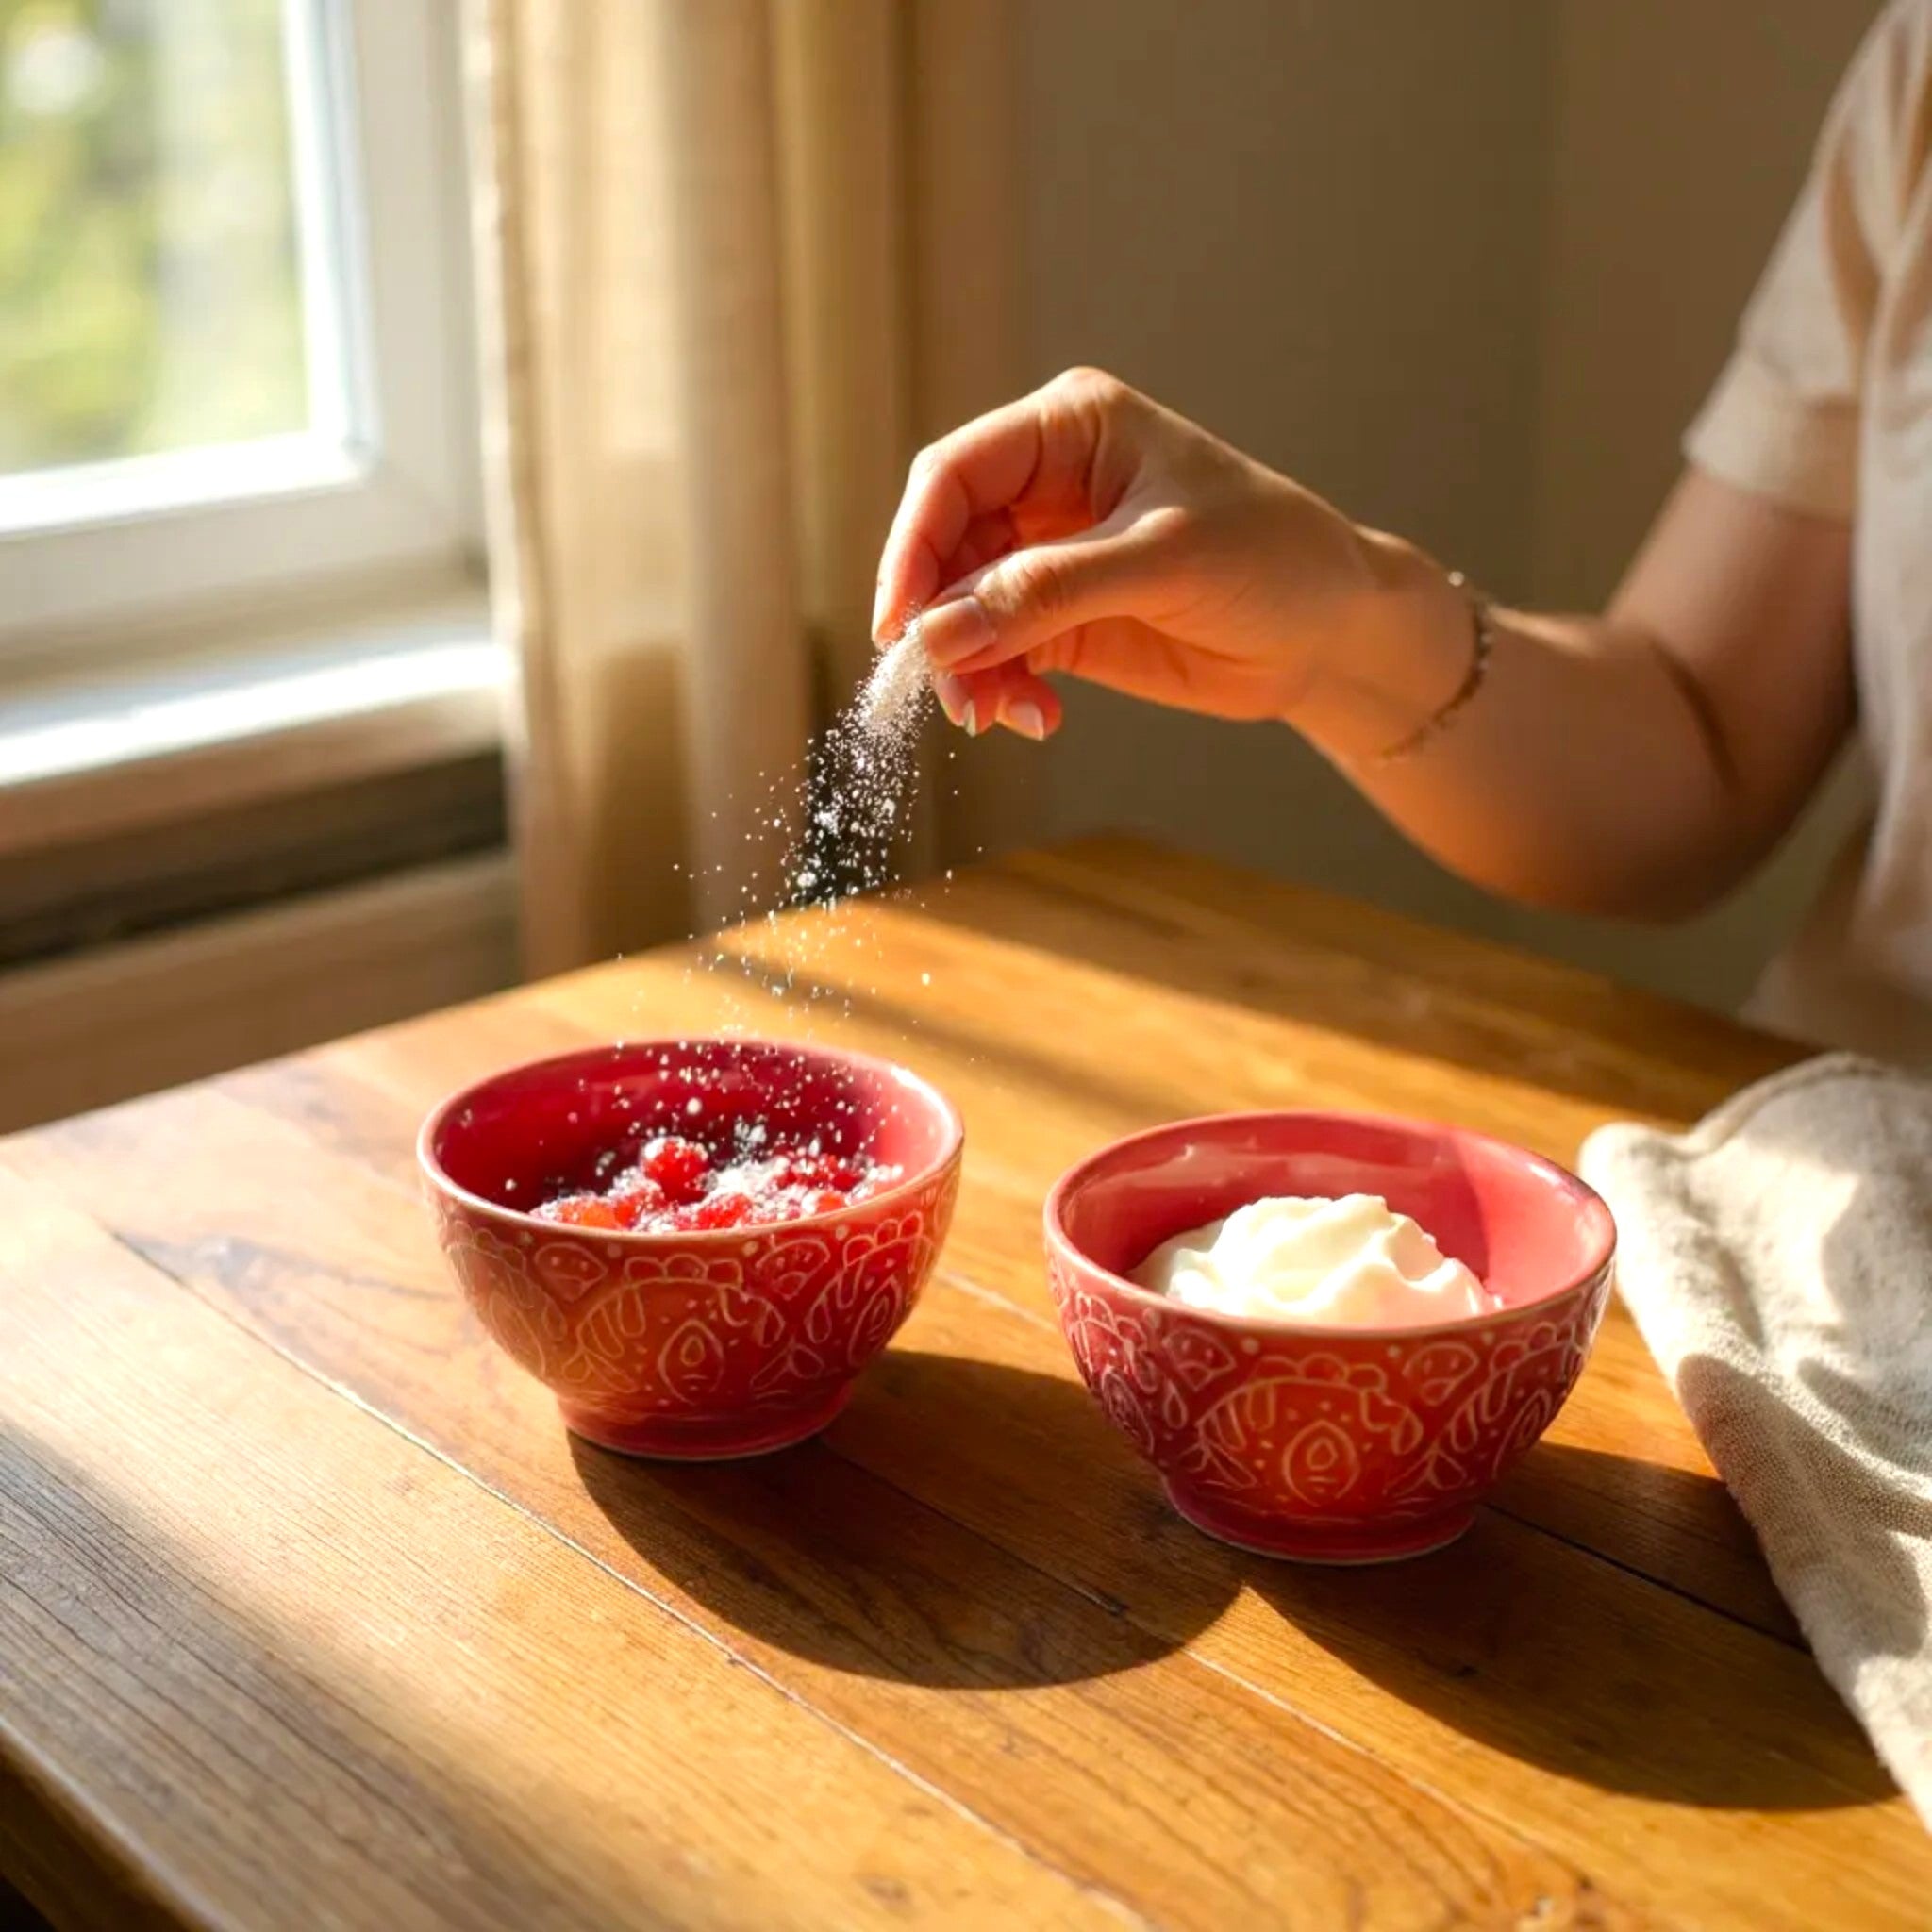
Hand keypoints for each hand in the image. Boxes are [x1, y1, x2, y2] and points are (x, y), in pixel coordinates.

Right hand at [871, 367, 1390, 739]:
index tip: (899, 627)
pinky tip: (1037, 720)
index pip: (953, 476)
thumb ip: (1046, 593)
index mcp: (1068, 428)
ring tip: (999, 717)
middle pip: (946, 550)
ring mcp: (1050, 556)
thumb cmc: (1271, 557)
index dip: (913, 548)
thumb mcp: (1160, 562)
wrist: (1333, 629)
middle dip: (941, 625)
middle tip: (954, 694)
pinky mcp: (1062, 620)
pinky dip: (1003, 691)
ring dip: (969, 669)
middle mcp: (1046, 485)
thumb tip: (937, 634)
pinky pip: (999, 654)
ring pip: (963, 612)